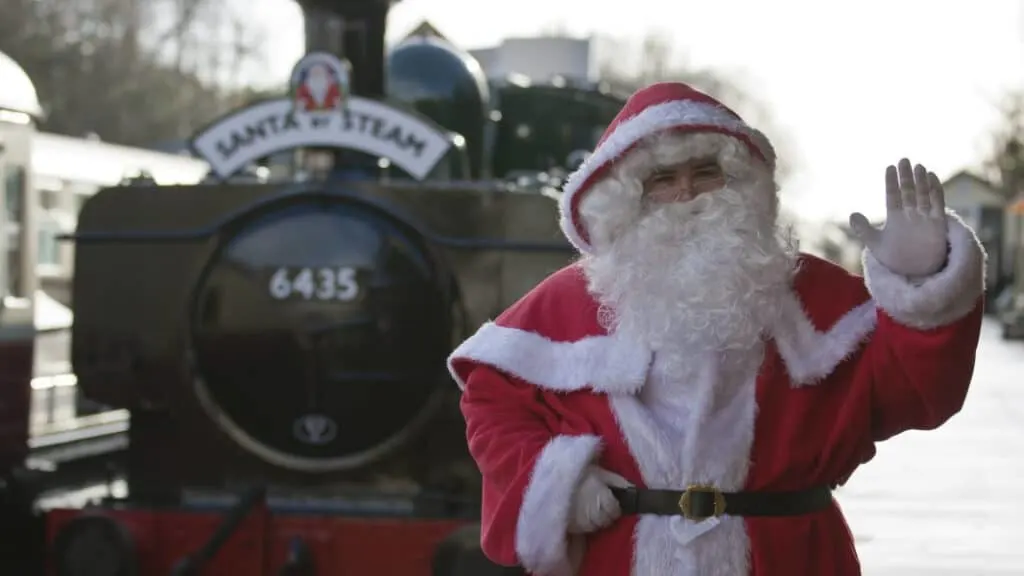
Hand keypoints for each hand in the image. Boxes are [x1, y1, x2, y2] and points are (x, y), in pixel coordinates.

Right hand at [567, 466, 627, 533]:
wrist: (555, 477)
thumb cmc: (580, 474)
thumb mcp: (600, 472)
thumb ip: (618, 481)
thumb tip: (633, 489)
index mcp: (602, 496)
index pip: (615, 511)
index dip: (614, 508)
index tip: (611, 504)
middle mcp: (593, 510)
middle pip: (606, 521)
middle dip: (605, 515)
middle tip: (600, 507)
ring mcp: (581, 520)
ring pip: (595, 527)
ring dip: (595, 521)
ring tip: (589, 510)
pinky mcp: (572, 526)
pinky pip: (583, 529)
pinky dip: (584, 524)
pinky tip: (581, 515)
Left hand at [849, 158, 948, 277]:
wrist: (915, 274)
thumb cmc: (895, 259)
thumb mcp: (875, 244)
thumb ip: (864, 229)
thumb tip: (852, 214)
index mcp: (895, 218)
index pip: (893, 195)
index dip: (891, 182)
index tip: (890, 168)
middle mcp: (910, 215)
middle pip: (908, 191)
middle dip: (906, 176)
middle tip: (904, 160)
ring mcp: (924, 218)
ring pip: (923, 194)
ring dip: (920, 181)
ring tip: (918, 166)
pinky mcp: (938, 224)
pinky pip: (938, 203)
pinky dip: (936, 190)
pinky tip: (932, 177)